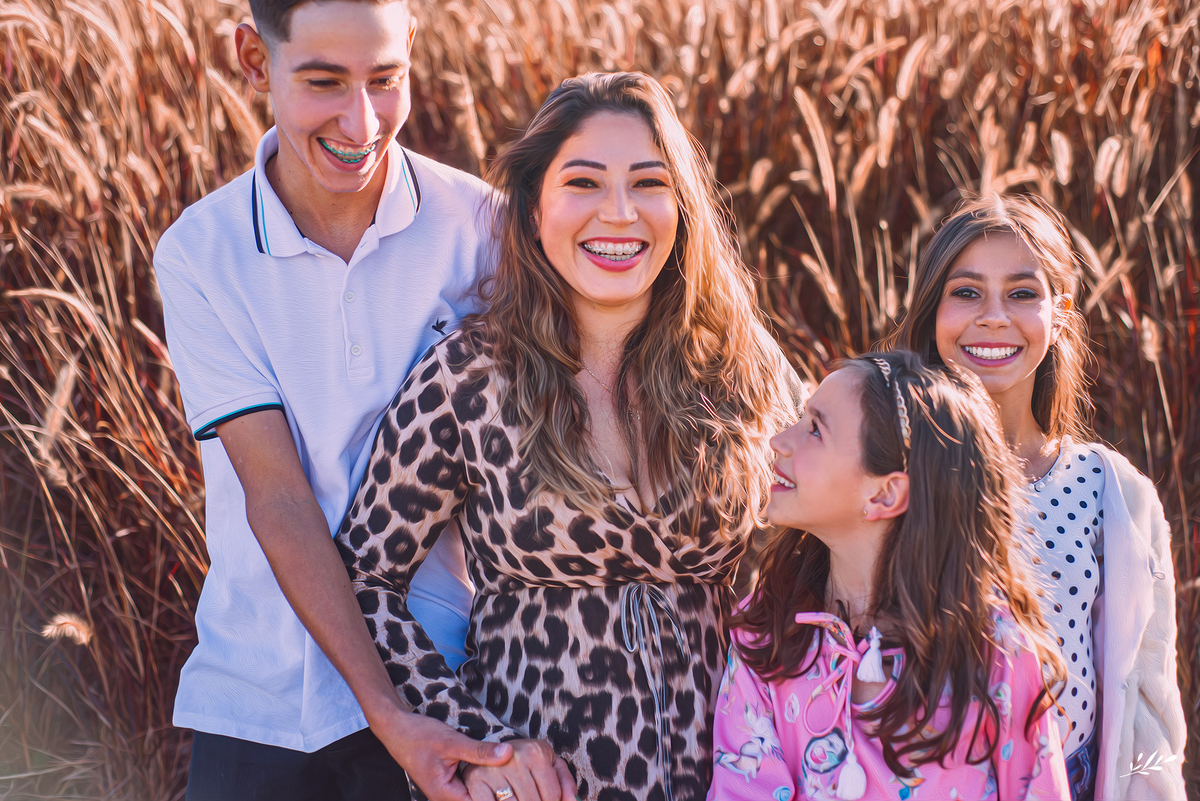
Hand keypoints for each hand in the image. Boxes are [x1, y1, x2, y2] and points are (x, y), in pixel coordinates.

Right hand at [369, 707, 513, 800]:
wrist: (397, 729)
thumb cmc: (419, 736)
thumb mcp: (452, 742)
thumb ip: (480, 751)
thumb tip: (508, 754)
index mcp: (445, 795)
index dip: (501, 798)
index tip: (518, 788)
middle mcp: (447, 798)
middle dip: (499, 793)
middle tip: (520, 780)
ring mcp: (448, 792)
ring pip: (477, 795)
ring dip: (493, 786)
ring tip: (512, 774)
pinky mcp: (451, 783)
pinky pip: (472, 787)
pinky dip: (484, 779)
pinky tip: (497, 767)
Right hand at [461, 740, 575, 800]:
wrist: (489, 749)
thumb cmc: (525, 761)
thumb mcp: (548, 763)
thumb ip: (564, 782)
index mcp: (536, 752)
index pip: (553, 796)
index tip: (545, 800)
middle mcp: (515, 758)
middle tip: (532, 800)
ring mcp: (493, 770)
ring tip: (518, 798)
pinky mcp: (476, 781)